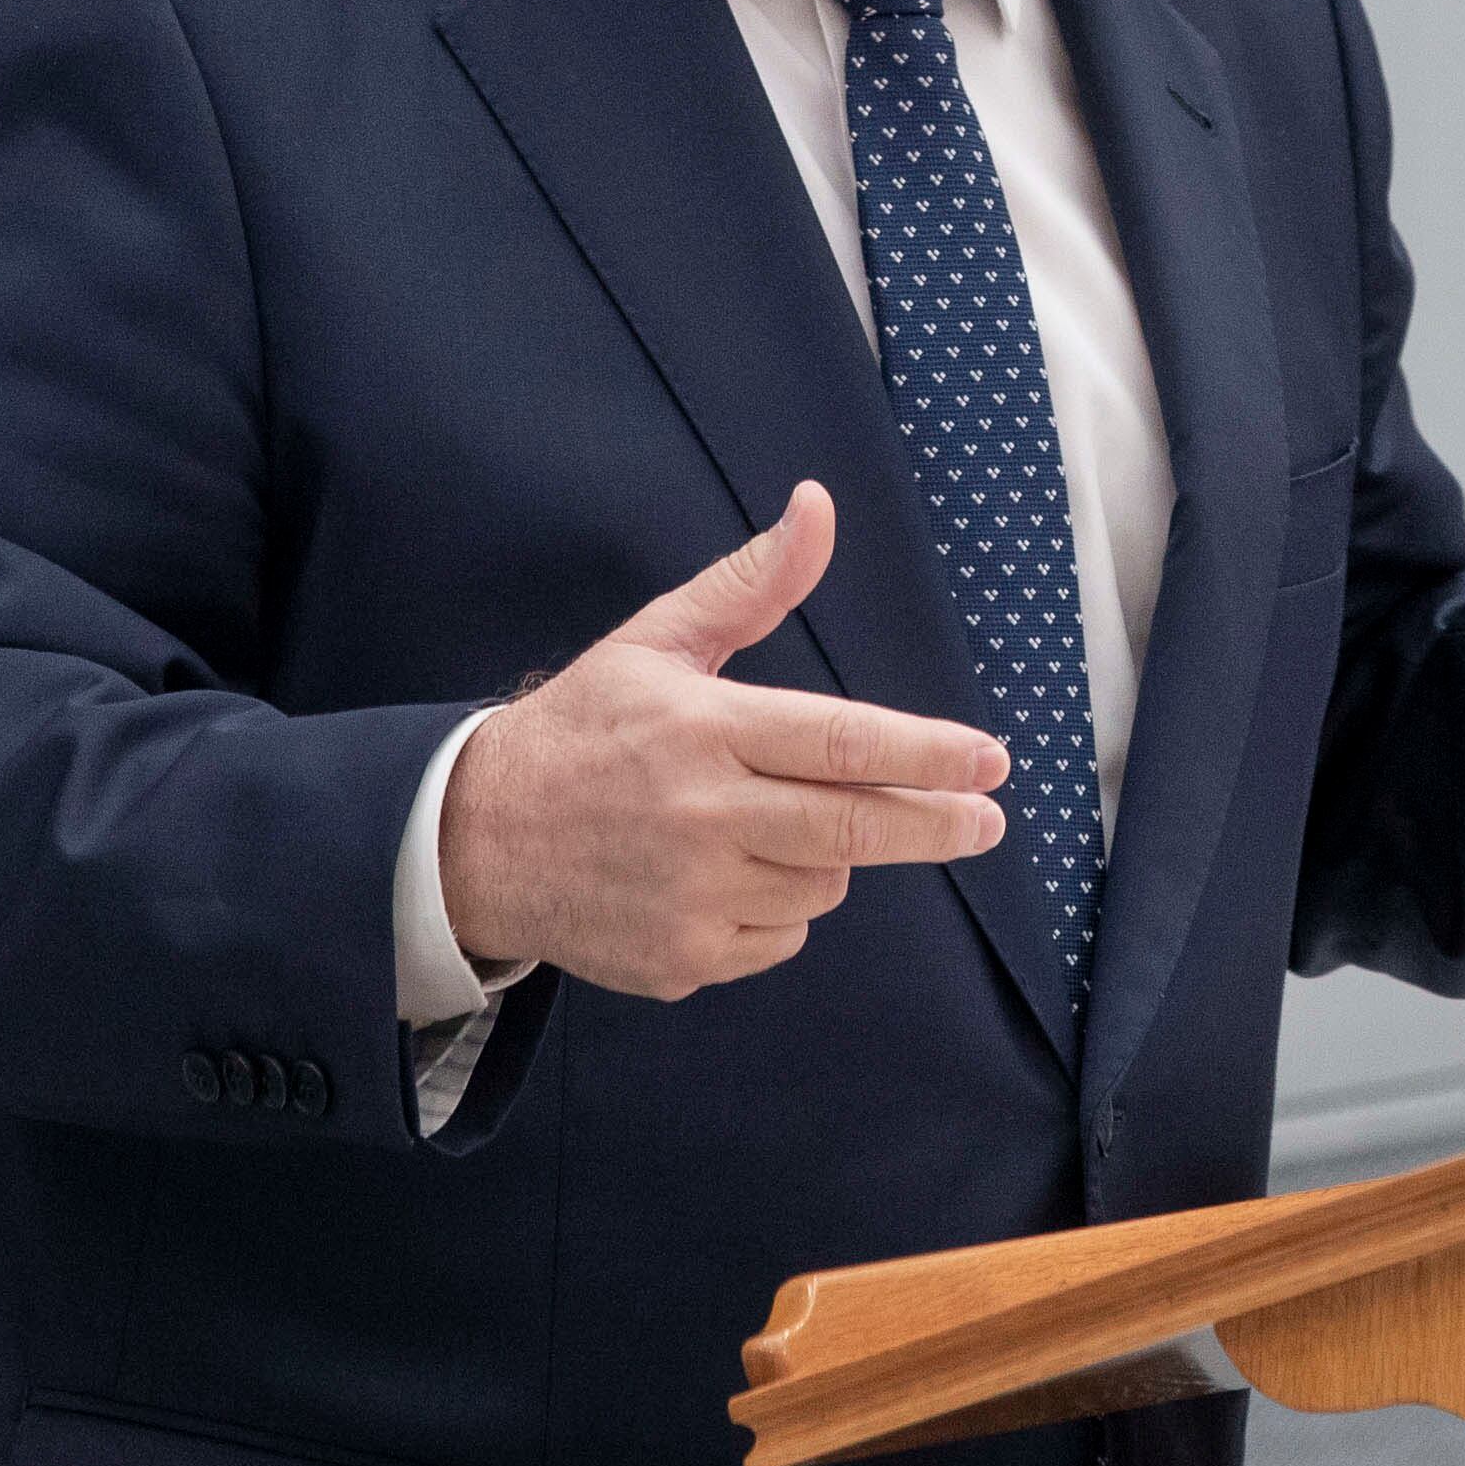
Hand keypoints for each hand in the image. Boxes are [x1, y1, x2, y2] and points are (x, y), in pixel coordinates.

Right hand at [436, 483, 1011, 1003]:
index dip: (928, 755)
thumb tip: (817, 505)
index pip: (842, 743)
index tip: (991, 761)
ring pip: (821, 886)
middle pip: (854, 829)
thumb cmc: (585, 730)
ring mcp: (690, 897)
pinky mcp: (681, 960)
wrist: (473, 840)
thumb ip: (751, 585)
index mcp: (703, 729)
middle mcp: (701, 815)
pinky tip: (725, 879)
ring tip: (765, 827)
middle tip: (987, 821)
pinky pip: (779, 939)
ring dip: (824, 859)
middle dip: (937, 825)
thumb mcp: (657, 643)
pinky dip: (775, 911)